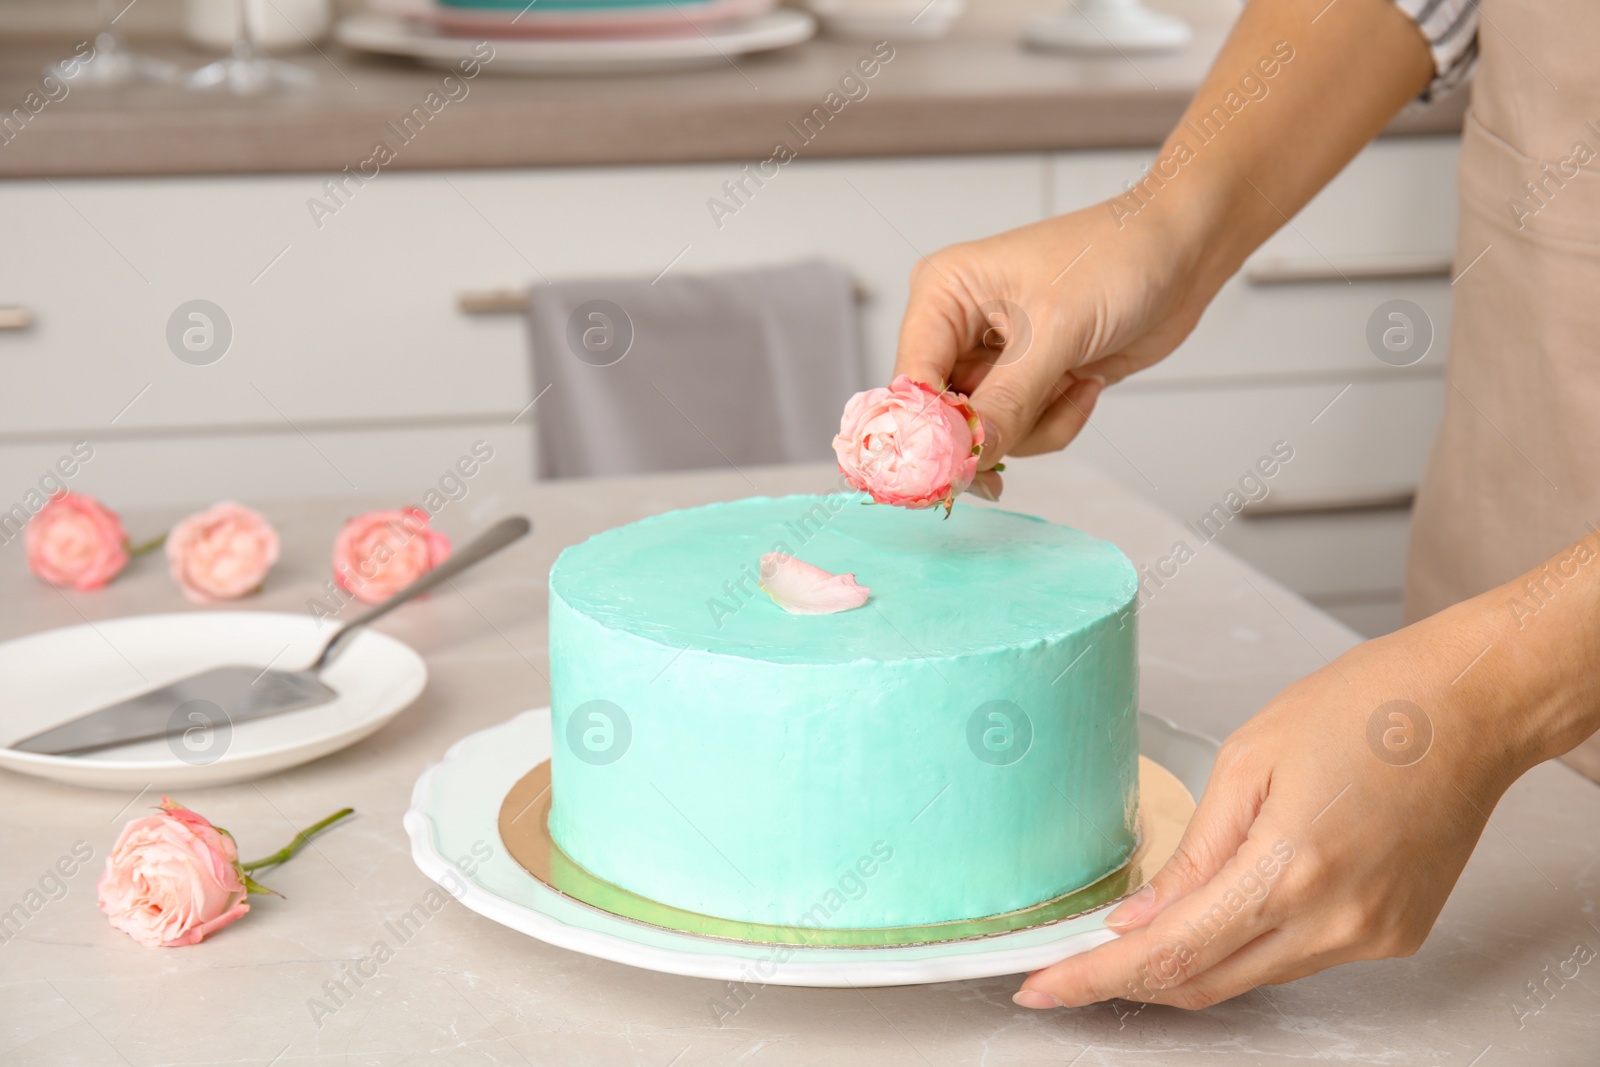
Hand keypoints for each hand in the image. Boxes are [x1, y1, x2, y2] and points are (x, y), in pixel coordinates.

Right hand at [892, 202, 1218, 470]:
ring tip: (1074, 381)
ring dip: (1035, 425)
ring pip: (986, 434)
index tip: (956, 469)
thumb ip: (1006, 401)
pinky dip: (1057, 422)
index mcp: (942, 295)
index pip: (911, 382)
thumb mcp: (1055, 330)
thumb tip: (965, 458)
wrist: (1181, 253)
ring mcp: (994, 360)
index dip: (928, 431)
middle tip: (1035, 414)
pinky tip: (1085, 382)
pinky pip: (1023, 433)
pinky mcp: (1028, 382)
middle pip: (944, 418)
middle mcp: (957, 330)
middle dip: (994, 428)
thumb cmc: (1115, 257)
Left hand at [1014, 601, 1541, 1010]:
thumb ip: (1192, 852)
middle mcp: (1333, 918)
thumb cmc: (1364, 709)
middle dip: (1130, 981)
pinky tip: (1232, 904)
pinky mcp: (1393, 936)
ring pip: (1249, 976)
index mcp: (1289, 867)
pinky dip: (1251, 942)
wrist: (1468, 709)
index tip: (1043, 988)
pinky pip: (1298, 958)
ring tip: (1143, 926)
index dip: (1096, 979)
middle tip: (1072, 967)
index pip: (1170, 954)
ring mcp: (1368, 936)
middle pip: (1205, 983)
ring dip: (1190, 960)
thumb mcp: (1249, 761)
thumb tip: (1138, 917)